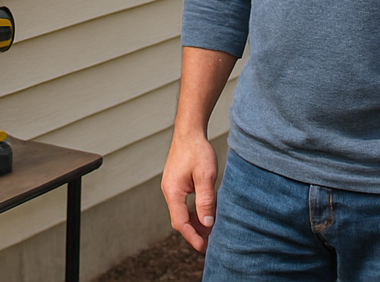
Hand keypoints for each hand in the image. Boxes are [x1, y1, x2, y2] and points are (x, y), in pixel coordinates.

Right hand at [161, 129, 218, 251]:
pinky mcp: (176, 183)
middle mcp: (169, 191)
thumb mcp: (206, 177)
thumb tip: (207, 224)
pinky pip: (183, 203)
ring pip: (181, 212)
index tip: (203, 248)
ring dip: (194, 222)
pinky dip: (193, 211)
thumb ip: (206, 201)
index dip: (192, 237)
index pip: (180, 223)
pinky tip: (205, 212)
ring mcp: (171, 187)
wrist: (189, 132)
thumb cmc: (197, 151)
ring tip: (210, 229)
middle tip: (210, 243)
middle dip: (194, 232)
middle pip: (179, 219)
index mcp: (173, 192)